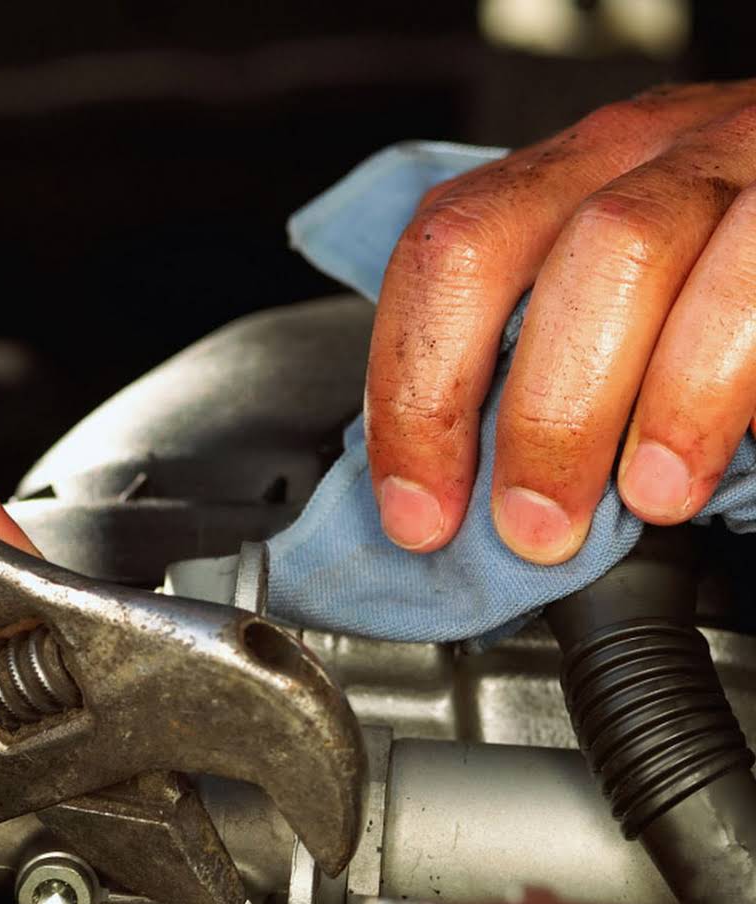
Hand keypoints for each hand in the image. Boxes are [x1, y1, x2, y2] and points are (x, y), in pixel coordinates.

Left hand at [368, 81, 755, 563]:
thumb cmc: (716, 283)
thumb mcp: (614, 308)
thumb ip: (537, 364)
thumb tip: (451, 493)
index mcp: (558, 180)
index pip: (437, 257)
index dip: (409, 396)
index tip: (418, 513)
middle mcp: (628, 151)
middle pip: (499, 249)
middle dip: (501, 408)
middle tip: (524, 523)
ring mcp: (725, 155)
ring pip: (621, 252)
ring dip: (594, 406)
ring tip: (621, 506)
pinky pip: (747, 291)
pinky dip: (704, 395)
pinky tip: (684, 471)